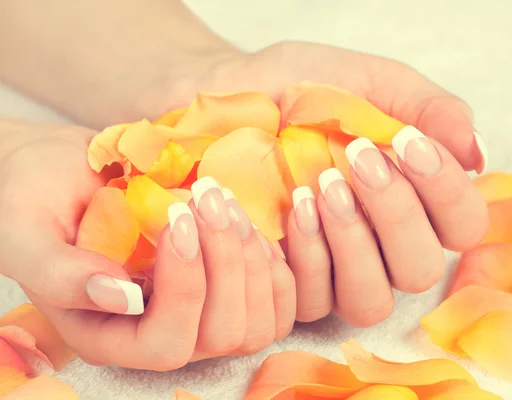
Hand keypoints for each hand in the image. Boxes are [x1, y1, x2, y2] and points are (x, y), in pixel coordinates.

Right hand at [0, 121, 294, 369]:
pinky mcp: (227, 281)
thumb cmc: (31, 199)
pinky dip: (275, 253)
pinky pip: (277, 292)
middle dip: (226, 263)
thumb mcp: (26, 232)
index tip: (176, 218)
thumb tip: (122, 296)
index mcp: (110, 334)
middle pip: (223, 334)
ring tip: (222, 199)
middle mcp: (161, 329)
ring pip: (259, 318)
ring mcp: (201, 307)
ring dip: (252, 255)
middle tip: (207, 198)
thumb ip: (59, 274)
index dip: (184, 289)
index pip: (165, 345)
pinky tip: (248, 211)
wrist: (62, 170)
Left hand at [148, 41, 488, 325]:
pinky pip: (313, 299)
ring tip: (324, 186)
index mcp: (412, 198)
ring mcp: (336, 272)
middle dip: (397, 216)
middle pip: (422, 270)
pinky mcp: (291, 286)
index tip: (407, 142)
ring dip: (355, 244)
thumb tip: (477, 153)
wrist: (228, 94)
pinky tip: (294, 207)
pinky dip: (308, 255)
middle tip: (360, 159)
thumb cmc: (299, 88)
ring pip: (371, 300)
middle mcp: (381, 245)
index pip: (462, 223)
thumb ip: (426, 109)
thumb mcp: (368, 80)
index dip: (446, 192)